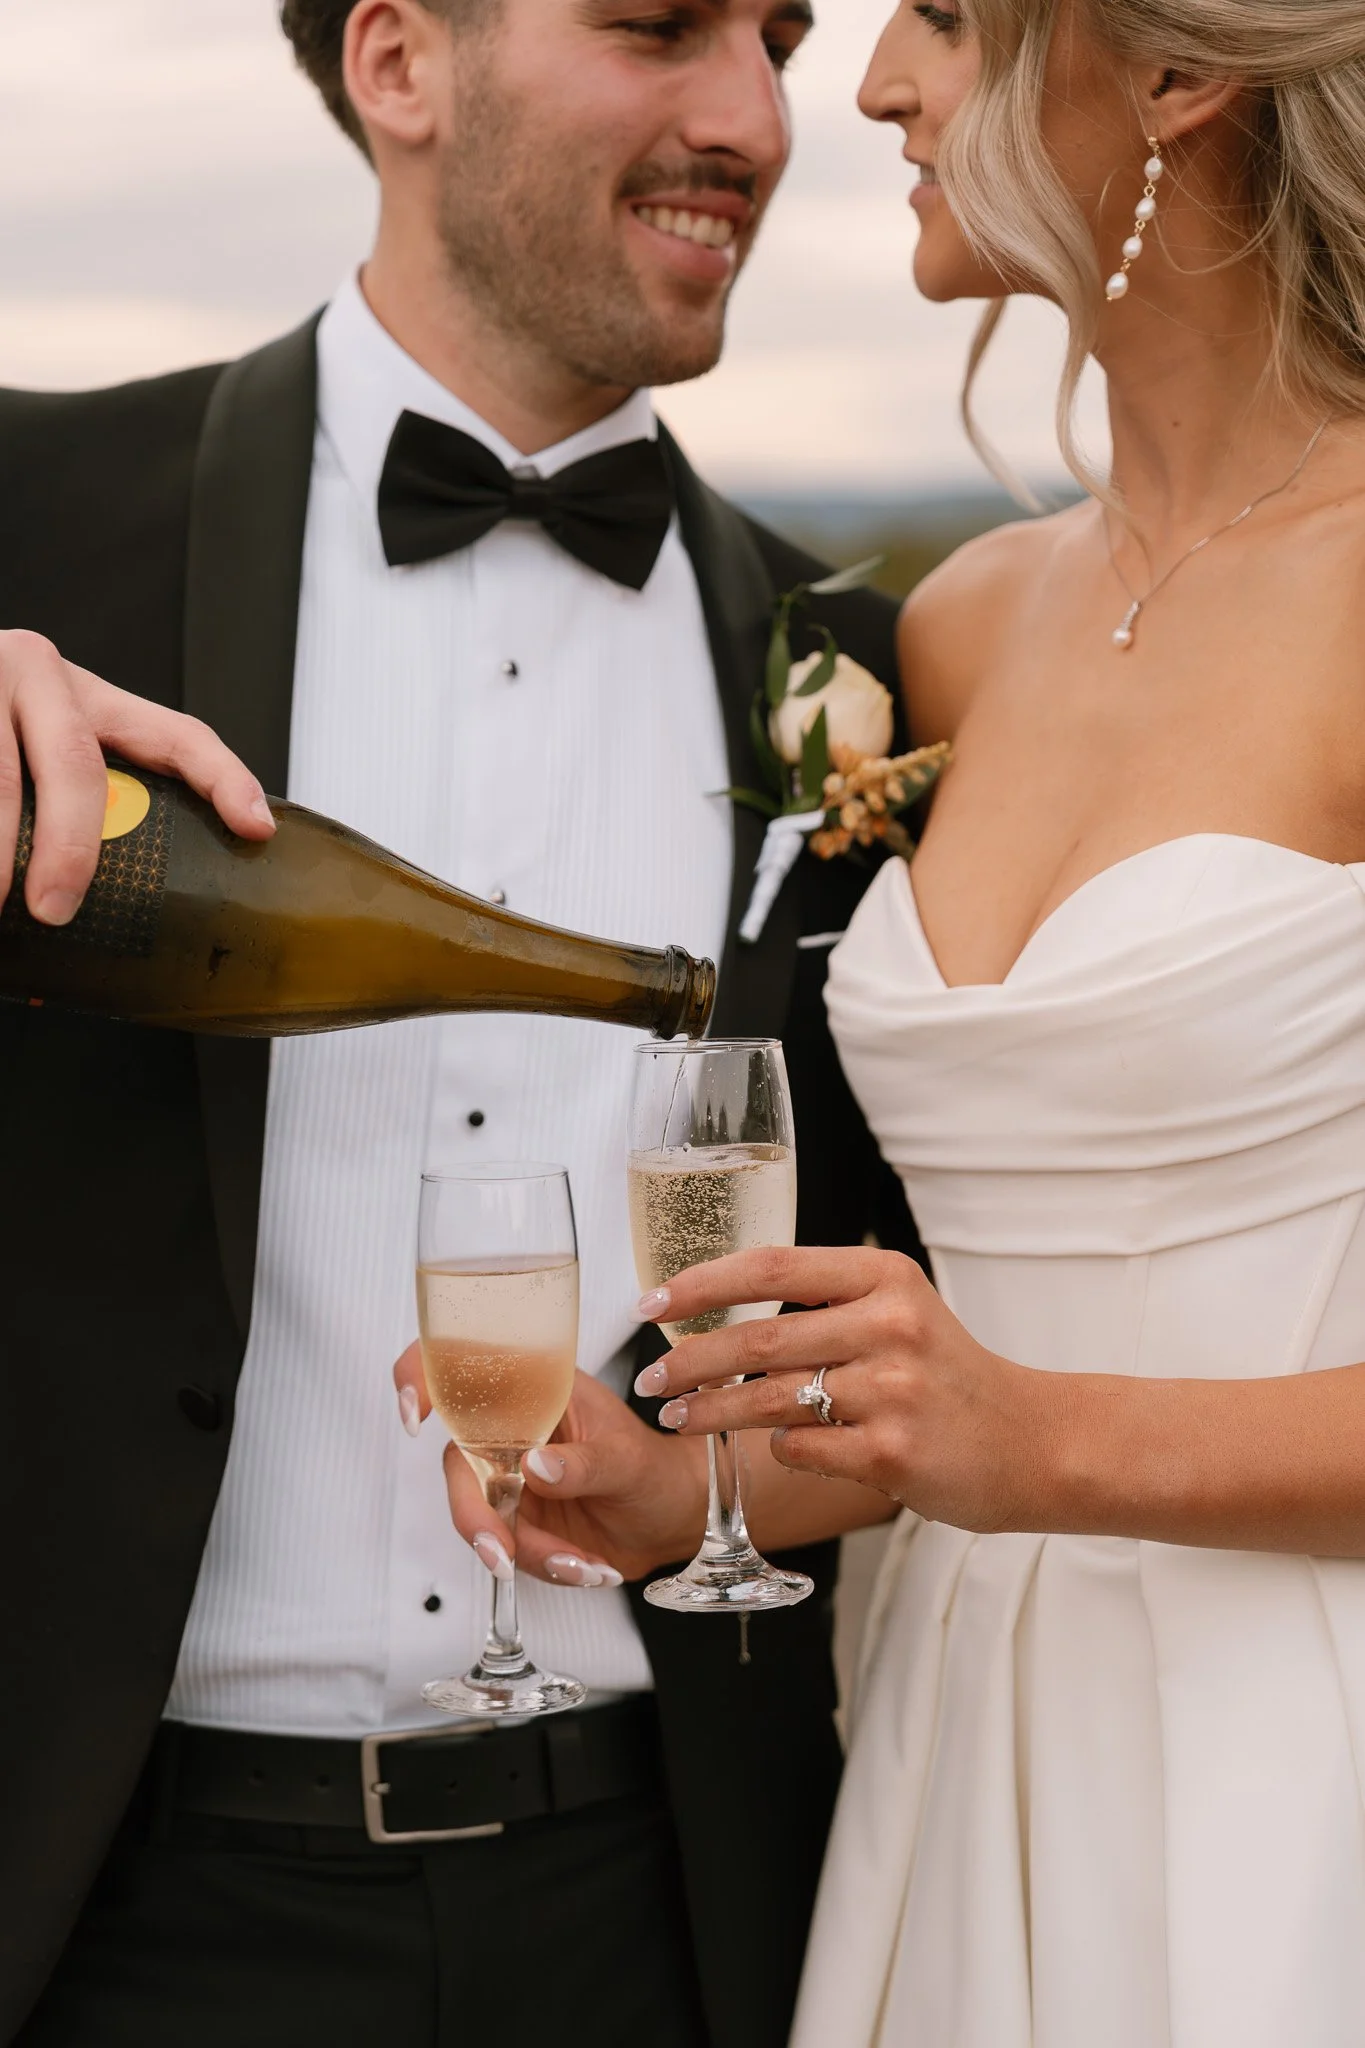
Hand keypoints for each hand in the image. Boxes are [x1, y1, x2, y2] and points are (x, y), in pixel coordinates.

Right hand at [0, 630, 275, 924]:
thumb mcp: (31, 742)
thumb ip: (66, 802)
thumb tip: (69, 945)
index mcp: (83, 694)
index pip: (174, 731)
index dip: (223, 777)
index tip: (255, 828)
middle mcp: (33, 672)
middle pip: (76, 767)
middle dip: (70, 848)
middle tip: (57, 911)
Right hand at [393, 1345, 707, 1587]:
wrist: (673, 1519)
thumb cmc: (654, 1469)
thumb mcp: (629, 1461)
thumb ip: (584, 1463)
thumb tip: (535, 1466)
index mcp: (538, 1387)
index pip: (466, 1366)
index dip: (424, 1376)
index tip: (415, 1413)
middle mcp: (514, 1429)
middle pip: (460, 1464)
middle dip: (476, 1516)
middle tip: (506, 1554)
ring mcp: (511, 1476)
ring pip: (480, 1516)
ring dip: (525, 1552)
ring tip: (584, 1566)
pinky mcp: (518, 1519)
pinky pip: (509, 1549)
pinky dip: (545, 1566)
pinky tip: (590, 1568)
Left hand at [632, 1247, 1063, 1534]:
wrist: (1031, 1442)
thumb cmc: (947, 1377)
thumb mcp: (899, 1310)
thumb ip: (826, 1302)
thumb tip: (715, 1306)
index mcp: (885, 1277)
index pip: (771, 1266)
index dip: (700, 1283)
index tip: (651, 1303)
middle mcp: (890, 1325)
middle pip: (758, 1339)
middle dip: (689, 1361)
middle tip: (649, 1378)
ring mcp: (893, 1391)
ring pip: (768, 1399)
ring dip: (709, 1411)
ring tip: (677, 1417)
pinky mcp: (893, 1452)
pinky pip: (801, 1448)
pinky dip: (779, 1448)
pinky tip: (776, 1446)